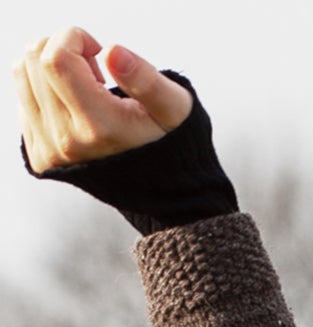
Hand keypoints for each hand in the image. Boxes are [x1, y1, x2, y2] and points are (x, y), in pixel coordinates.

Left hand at [13, 26, 190, 171]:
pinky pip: (22, 98)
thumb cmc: (164, 139)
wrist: (154, 185)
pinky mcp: (39, 156)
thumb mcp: (173, 108)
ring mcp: (49, 151)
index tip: (99, 52)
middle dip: (64, 48)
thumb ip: (147, 80)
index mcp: (100, 128)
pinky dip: (44, 89)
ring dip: (51, 65)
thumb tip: (112, 52)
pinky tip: (73, 104)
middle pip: (36, 59)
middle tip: (95, 70)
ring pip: (22, 73)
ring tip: (83, 85)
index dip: (74, 38)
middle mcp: (68, 142)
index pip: (56, 58)